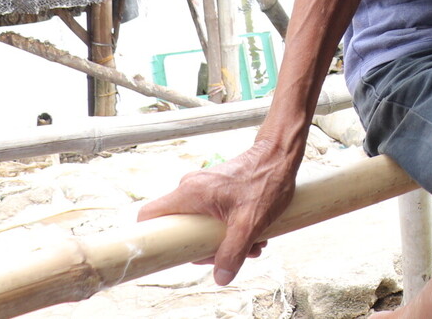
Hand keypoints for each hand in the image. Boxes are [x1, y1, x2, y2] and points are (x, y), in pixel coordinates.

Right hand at [137, 139, 299, 284]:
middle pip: (180, 226)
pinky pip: (213, 213)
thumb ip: (232, 252)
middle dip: (206, 246)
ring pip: (201, 222)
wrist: (282, 154)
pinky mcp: (217, 186)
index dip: (153, 237)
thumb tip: (220, 277)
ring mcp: (204, 186)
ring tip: (253, 245)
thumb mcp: (249, 223)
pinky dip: (231, 225)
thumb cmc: (266, 181)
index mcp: (189, 193)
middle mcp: (191, 187)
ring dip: (224, 238)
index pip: (150, 215)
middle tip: (233, 254)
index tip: (174, 252)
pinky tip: (256, 233)